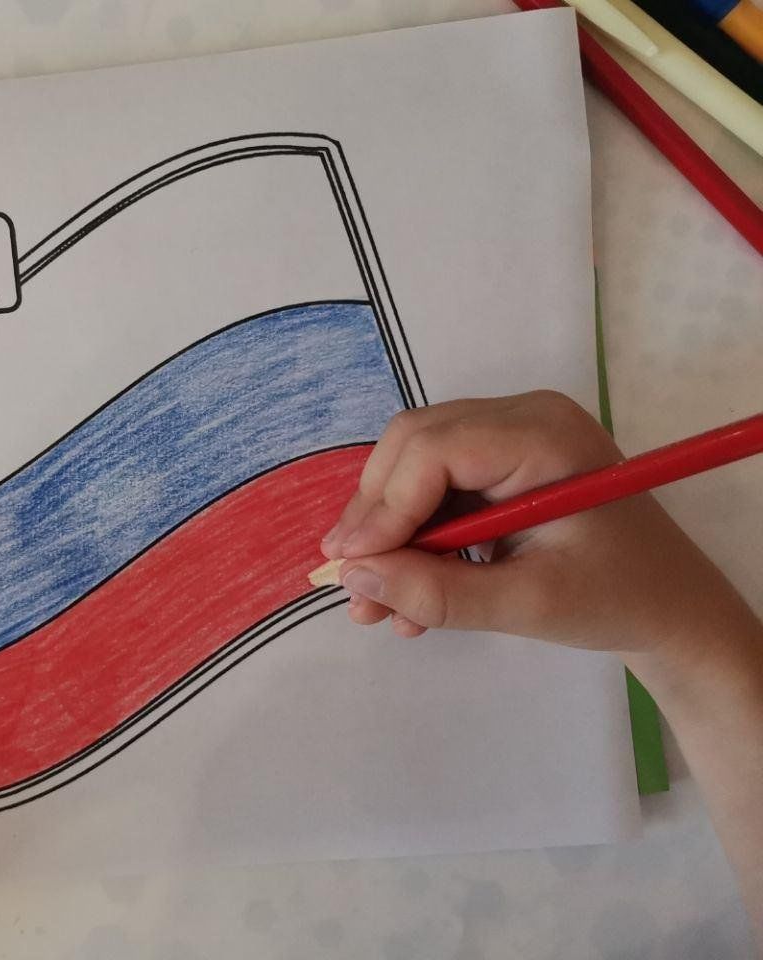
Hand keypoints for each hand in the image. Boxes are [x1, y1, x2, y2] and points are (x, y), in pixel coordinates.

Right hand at [321, 391, 756, 664]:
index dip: (383, 507)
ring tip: (376, 605)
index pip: (433, 450)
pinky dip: (413, 537)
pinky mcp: (500, 462)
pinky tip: (409, 592)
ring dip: (388, 534)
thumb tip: (353, 578)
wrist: (671, 607)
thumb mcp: (526, 605)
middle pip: (413, 446)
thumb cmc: (617, 600)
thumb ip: (437, 593)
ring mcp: (510, 434)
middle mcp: (521, 417)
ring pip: (412, 466)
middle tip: (353, 585)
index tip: (351, 568)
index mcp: (543, 436)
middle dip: (376, 517)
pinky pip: (433, 486)